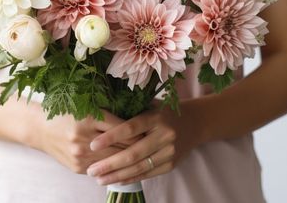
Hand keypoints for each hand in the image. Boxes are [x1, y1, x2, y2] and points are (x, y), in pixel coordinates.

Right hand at [27, 109, 140, 174]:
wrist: (40, 129)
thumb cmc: (67, 113)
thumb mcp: (87, 108)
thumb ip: (109, 116)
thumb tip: (137, 125)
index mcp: (88, 117)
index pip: (122, 128)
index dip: (139, 131)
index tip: (150, 131)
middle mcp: (83, 137)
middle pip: (120, 147)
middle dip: (139, 147)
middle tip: (152, 146)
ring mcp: (80, 155)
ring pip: (113, 161)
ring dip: (129, 160)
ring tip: (143, 157)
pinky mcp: (78, 167)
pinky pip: (102, 168)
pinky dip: (113, 167)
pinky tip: (124, 165)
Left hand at [85, 106, 201, 185]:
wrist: (195, 123)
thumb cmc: (162, 112)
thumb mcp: (148, 105)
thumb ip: (128, 112)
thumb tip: (98, 118)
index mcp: (155, 117)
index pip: (129, 128)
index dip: (110, 137)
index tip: (92, 145)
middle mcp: (164, 135)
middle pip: (133, 153)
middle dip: (110, 164)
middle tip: (91, 170)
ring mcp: (169, 152)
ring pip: (140, 167)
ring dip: (117, 176)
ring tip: (99, 179)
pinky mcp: (171, 165)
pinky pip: (148, 174)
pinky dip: (131, 178)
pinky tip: (116, 180)